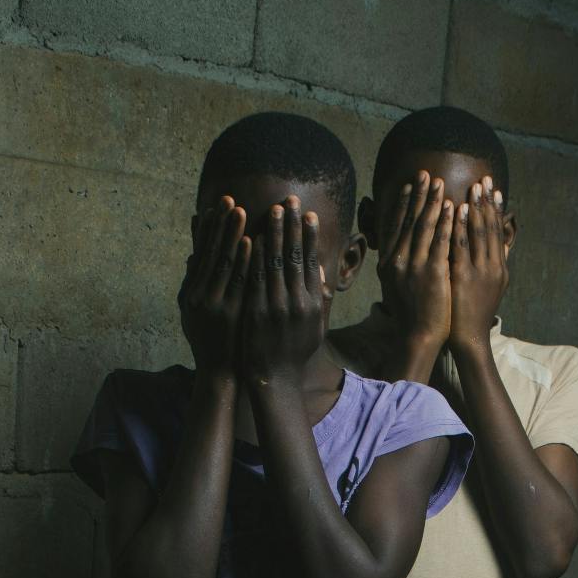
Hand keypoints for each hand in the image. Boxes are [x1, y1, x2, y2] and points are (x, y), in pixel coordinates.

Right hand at [178, 196, 250, 373]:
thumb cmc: (208, 339)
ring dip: (232, 235)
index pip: (201, 253)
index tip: (214, 206)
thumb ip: (194, 282)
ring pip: (225, 263)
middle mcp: (200, 294)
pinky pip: (241, 282)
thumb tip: (194, 255)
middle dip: (220, 224)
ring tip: (239, 211)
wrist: (220, 371)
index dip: (207, 229)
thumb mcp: (193, 311)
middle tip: (228, 199)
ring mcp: (217, 303)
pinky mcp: (233, 313)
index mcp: (192, 291)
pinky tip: (251, 243)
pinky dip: (245, 261)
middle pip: (211, 252)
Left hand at [240, 198, 328, 386]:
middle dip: (292, 226)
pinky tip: (254, 237)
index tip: (308, 214)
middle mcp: (298, 303)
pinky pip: (256, 278)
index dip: (310, 236)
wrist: (275, 377)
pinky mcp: (257, 312)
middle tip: (289, 201)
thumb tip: (323, 272)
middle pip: (296, 256)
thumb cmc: (295, 350)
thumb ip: (319, 298)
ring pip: (276, 263)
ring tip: (273, 210)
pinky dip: (255, 257)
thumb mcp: (315, 326)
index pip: (313, 262)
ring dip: (274, 234)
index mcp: (314, 304)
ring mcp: (277, 307)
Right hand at [377, 172, 453, 355]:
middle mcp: (398, 261)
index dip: (403, 204)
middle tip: (425, 174)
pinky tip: (453, 207)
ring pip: (424, 227)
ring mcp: (414, 266)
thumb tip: (399, 253)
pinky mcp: (432, 273)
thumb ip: (398, 267)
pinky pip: (441, 242)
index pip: (395, 227)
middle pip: (409, 221)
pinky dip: (447, 222)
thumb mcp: (396, 288)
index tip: (409, 186)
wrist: (417, 337)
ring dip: (433, 202)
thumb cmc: (411, 317)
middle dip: (418, 196)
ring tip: (440, 182)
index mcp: (388, 264)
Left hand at [448, 181, 508, 353]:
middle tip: (484, 179)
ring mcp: (479, 271)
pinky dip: (459, 225)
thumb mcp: (492, 287)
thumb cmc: (475, 313)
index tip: (494, 189)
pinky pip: (460, 245)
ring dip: (475, 208)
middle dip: (487, 202)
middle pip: (491, 228)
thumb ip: (497, 263)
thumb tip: (504, 244)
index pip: (498, 232)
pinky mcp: (463, 276)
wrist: (468, 338)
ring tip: (472, 187)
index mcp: (500, 268)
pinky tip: (456, 209)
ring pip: (478, 233)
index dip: (496, 209)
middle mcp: (493, 267)